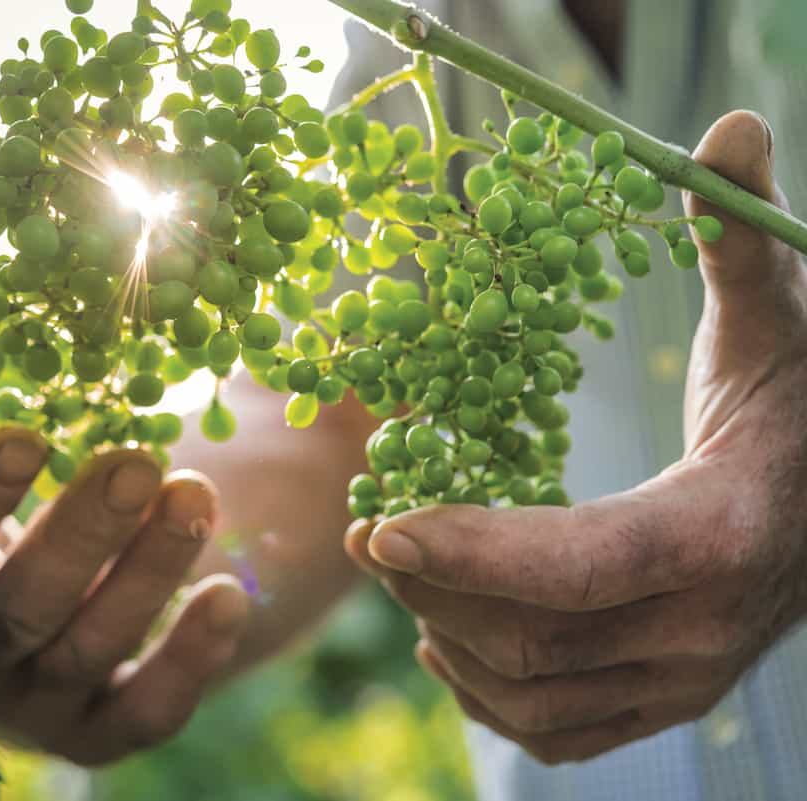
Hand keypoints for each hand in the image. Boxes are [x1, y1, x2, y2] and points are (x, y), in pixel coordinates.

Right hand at [0, 428, 249, 765]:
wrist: (66, 625)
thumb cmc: (33, 528)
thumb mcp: (11, 486)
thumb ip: (11, 439)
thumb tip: (33, 326)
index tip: (27, 436)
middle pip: (22, 605)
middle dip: (81, 533)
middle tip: (137, 464)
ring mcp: (36, 706)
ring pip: (88, 648)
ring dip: (145, 572)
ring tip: (194, 496)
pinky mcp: (98, 737)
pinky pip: (147, 711)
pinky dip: (190, 658)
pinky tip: (228, 596)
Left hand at [347, 111, 806, 763]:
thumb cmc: (797, 401)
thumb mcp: (779, 315)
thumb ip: (740, 238)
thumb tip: (726, 126)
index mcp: (719, 534)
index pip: (577, 567)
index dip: (471, 551)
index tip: (378, 527)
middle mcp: (700, 630)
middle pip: (530, 637)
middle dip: (432, 587)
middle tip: (372, 532)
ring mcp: (682, 681)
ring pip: (529, 693)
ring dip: (445, 634)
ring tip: (403, 571)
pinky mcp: (661, 704)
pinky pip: (553, 731)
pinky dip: (485, 693)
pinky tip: (449, 636)